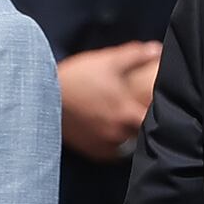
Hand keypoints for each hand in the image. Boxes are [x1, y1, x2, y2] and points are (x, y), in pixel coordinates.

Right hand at [55, 41, 159, 160]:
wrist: (44, 97)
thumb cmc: (78, 78)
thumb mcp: (108, 61)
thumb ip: (136, 55)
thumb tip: (157, 49)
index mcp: (126, 114)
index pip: (155, 121)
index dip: (160, 114)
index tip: (157, 106)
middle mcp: (117, 134)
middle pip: (142, 136)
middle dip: (145, 126)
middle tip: (143, 114)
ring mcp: (103, 145)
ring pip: (128, 147)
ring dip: (130, 137)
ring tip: (129, 125)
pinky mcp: (90, 151)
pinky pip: (111, 154)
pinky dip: (115, 146)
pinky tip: (113, 134)